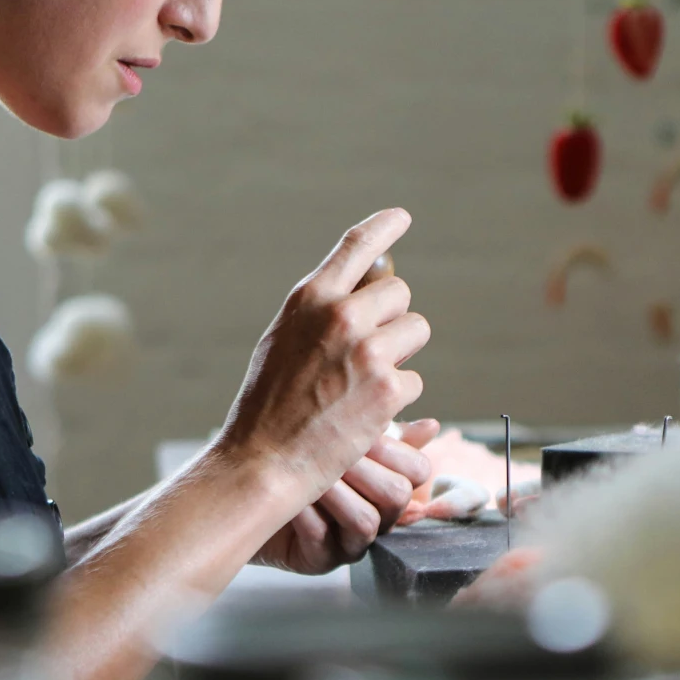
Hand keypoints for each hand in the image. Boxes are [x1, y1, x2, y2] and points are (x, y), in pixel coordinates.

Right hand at [218, 209, 429, 512]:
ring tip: (365, 384)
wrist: (263, 461)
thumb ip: (319, 315)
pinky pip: (414, 380)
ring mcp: (368, 351)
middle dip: (393, 320)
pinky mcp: (388, 389)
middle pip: (399, 293)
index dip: (384, 227)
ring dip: (401, 355)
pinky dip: (396, 399)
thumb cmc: (268, 406)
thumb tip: (360, 297)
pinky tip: (364, 415)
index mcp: (310, 298)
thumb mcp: (282, 341)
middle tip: (370, 353)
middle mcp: (341, 316)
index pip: (357, 246)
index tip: (401, 217)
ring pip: (415, 330)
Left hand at [255, 420, 438, 574]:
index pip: (418, 472)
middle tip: (335, 443)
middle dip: (364, 465)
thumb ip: (379, 430)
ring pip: (366, 521)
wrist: (242, 493)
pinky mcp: (319, 561)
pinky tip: (286, 489)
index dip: (396, 448)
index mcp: (385, 488)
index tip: (366, 425)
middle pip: (397, 495)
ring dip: (337, 490)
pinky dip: (306, 511)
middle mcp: (375, 519)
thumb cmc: (294, 462)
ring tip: (310, 468)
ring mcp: (348, 544)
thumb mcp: (337, 439)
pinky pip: (322, 538)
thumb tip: (433, 426)